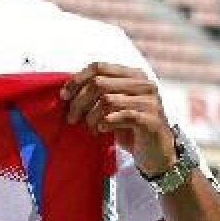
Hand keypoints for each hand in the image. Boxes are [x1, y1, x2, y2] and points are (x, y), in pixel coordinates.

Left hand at [61, 62, 176, 176]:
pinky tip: (101, 130)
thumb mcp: (112, 106)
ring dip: (91, 116)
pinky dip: (105, 123)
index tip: (64, 96)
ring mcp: (151, 101)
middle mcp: (144, 83)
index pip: (99, 66)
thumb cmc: (128, 127)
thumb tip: (65, 91)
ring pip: (107, 100)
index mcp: (133, 75)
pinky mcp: (152, 120)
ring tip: (89, 127)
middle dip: (79, 101)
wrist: (155, 153)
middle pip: (99, 83)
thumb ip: (96, 93)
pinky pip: (121, 116)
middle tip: (71, 118)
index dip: (77, 79)